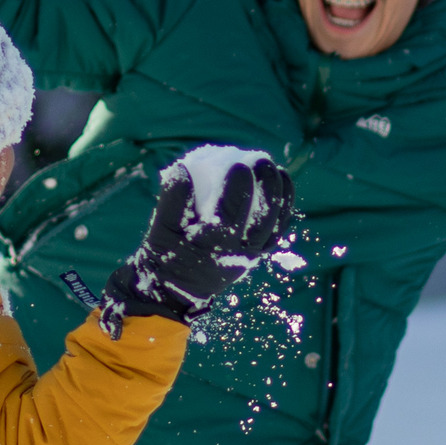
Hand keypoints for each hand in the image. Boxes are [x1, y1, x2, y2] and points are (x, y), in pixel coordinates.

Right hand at [95, 145, 296, 330]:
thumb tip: (182, 168)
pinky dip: (284, 206)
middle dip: (266, 187)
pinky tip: (281, 183)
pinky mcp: (259, 251)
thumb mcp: (161, 228)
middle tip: (261, 160)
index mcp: (212, 245)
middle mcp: (238, 252)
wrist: (178, 284)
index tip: (237, 164)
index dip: (237, 188)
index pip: (230, 215)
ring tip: (275, 168)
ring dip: (279, 194)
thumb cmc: (168, 251)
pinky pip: (280, 229)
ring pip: (276, 224)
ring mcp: (252, 253)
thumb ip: (171, 199)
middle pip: (262, 220)